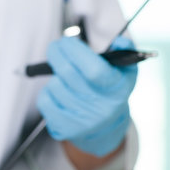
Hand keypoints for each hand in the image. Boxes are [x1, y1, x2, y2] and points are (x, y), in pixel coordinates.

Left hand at [37, 36, 137, 156]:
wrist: (105, 129)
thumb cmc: (111, 92)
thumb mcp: (126, 72)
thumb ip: (124, 52)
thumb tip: (120, 41)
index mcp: (116, 91)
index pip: (94, 70)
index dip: (75, 51)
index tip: (67, 41)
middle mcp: (100, 107)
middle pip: (68, 73)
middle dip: (57, 54)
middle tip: (56, 47)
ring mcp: (81, 120)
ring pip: (54, 85)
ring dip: (55, 75)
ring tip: (64, 76)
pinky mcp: (64, 128)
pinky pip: (44, 100)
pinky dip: (47, 91)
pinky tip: (57, 91)